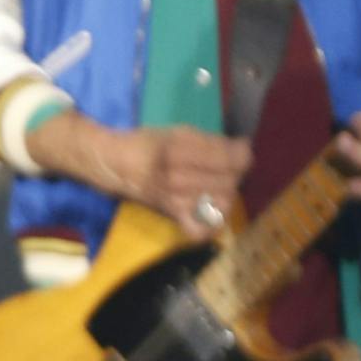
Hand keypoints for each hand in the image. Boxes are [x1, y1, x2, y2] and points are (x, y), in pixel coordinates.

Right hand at [30, 111, 252, 240]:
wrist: (117, 164)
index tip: (243, 148)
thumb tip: (242, 149)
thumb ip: (210, 141)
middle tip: (228, 165)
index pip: (230, 157)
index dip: (243, 152)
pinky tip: (212, 208)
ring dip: (227, 192)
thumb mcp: (178, 132)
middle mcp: (179, 176)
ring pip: (222, 201)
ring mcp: (177, 199)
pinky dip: (212, 222)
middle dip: (235, 171)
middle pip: (229, 180)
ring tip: (219, 183)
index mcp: (181, 149)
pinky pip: (202, 228)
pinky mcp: (174, 215)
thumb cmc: (149, 143)